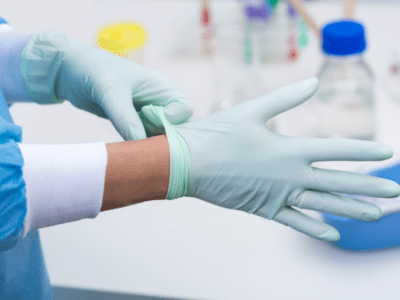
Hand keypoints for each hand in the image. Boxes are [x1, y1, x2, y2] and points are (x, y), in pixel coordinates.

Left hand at [21, 31, 192, 139]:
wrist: (71, 72)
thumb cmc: (93, 71)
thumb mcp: (110, 94)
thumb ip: (126, 119)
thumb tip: (141, 145)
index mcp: (161, 86)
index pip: (184, 110)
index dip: (170, 119)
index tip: (145, 117)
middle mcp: (159, 99)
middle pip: (176, 125)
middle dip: (161, 134)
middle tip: (136, 134)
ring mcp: (148, 111)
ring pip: (161, 135)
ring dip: (149, 142)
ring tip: (131, 142)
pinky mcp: (136, 121)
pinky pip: (146, 138)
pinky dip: (139, 144)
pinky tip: (127, 145)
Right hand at [169, 78, 399, 240]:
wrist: (187, 163)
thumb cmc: (216, 135)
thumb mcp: (251, 110)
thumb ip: (285, 98)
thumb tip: (313, 82)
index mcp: (288, 149)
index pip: (336, 150)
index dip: (363, 151)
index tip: (386, 152)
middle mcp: (289, 175)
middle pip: (337, 182)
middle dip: (368, 186)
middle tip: (393, 191)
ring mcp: (278, 195)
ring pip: (322, 205)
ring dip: (351, 210)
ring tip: (374, 214)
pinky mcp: (264, 208)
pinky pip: (294, 221)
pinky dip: (314, 229)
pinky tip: (332, 235)